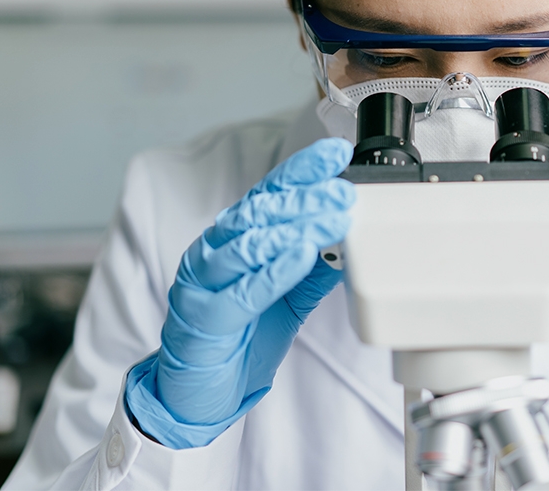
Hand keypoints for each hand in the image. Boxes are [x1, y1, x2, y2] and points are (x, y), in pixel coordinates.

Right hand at [126, 138, 354, 447]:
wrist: (197, 394)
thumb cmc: (240, 338)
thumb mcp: (288, 298)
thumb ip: (315, 269)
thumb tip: (351, 240)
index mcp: (235, 239)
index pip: (270, 194)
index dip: (302, 171)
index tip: (335, 153)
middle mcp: (215, 251)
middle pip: (262, 213)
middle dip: (306, 198)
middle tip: (343, 192)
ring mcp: (205, 282)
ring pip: (250, 243)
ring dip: (295, 228)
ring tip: (332, 218)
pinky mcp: (203, 317)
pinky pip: (242, 290)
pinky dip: (274, 270)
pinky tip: (301, 255)